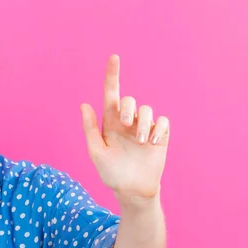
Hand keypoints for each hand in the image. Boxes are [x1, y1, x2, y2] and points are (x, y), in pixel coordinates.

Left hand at [81, 54, 169, 199]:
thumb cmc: (111, 173)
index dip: (112, 75)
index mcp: (110, 123)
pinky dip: (158, 130)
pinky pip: (163, 122)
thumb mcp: (97, 152)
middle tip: (126, 124)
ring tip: (140, 143)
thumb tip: (84, 105)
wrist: (132, 190)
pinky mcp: (159, 136)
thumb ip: (90, 128)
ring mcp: (143, 128)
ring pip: (147, 110)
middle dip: (129, 108)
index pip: (111, 94)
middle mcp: (127, 122)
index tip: (114, 57)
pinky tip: (152, 144)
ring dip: (143, 124)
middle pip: (130, 100)